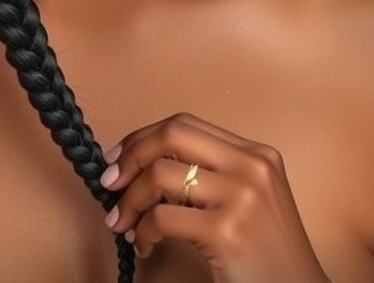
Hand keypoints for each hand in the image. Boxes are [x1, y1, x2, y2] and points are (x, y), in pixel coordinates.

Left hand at [100, 112, 328, 282]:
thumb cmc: (268, 255)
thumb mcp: (248, 200)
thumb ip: (211, 175)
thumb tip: (144, 164)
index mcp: (256, 154)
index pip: (186, 124)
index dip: (144, 137)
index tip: (119, 158)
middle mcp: (251, 166)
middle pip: (172, 134)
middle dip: (131, 154)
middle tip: (110, 181)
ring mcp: (241, 197)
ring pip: (160, 175)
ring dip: (130, 201)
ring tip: (123, 223)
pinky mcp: (227, 230)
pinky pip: (162, 217)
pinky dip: (142, 231)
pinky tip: (144, 245)